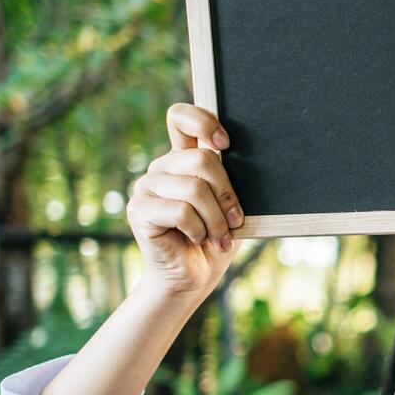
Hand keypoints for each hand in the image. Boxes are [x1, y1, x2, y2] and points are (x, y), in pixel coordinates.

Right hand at [126, 103, 243, 301]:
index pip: (180, 117)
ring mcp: (147, 186)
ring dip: (216, 219)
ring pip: (194, 189)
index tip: (225, 144)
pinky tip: (198, 240)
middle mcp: (163, 167)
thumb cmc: (216, 240)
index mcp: (184, 159)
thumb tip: (255, 161)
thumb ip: (230, 181)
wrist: (193, 278)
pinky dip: (199, 229)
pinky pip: (180, 211)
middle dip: (228, 195)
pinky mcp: (139, 210)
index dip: (203, 122)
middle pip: (202, 160)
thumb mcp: (230, 206)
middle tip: (236, 221)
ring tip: (220, 238)